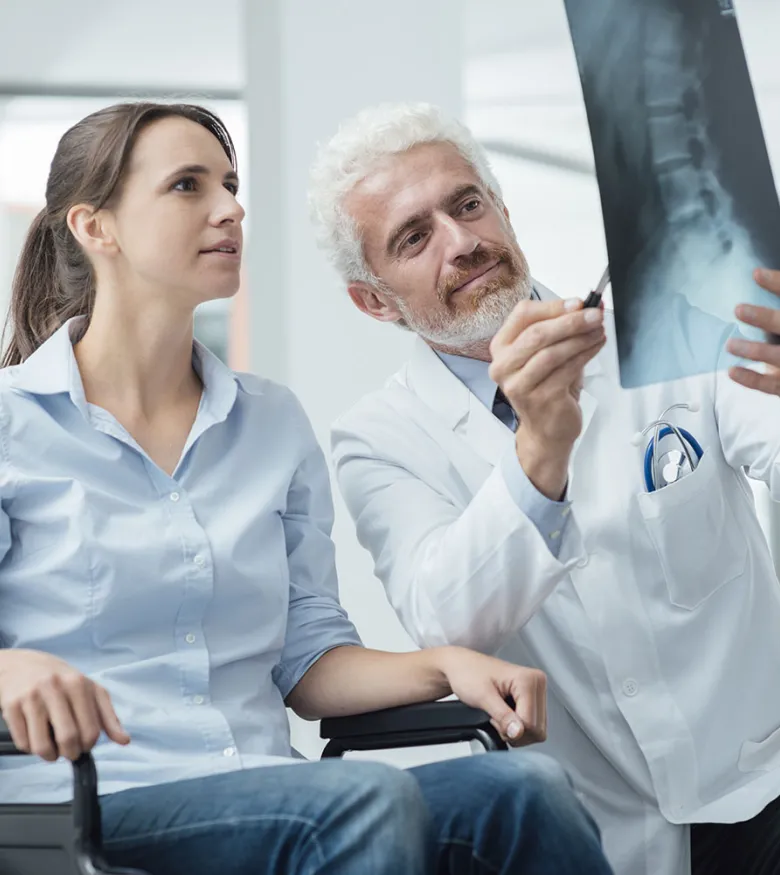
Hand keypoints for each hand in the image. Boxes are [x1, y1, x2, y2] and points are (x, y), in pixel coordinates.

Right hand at [0, 649, 129, 761]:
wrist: (20, 664)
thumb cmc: (60, 680)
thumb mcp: (89, 690)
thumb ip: (108, 716)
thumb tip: (124, 741)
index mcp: (79, 684)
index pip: (91, 729)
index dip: (89, 745)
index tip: (85, 745)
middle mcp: (56, 688)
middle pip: (69, 738)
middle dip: (70, 753)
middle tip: (69, 751)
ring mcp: (32, 697)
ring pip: (42, 745)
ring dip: (49, 756)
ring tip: (51, 750)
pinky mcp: (11, 706)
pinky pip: (23, 743)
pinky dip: (30, 749)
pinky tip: (35, 738)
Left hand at [436, 646, 546, 746]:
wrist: (459, 666)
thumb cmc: (468, 673)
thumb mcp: (482, 697)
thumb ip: (502, 716)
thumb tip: (518, 732)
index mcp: (529, 679)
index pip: (531, 723)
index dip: (510, 729)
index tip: (493, 717)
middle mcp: (537, 683)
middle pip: (537, 729)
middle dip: (514, 731)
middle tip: (495, 717)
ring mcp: (536, 691)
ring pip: (536, 730)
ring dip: (515, 730)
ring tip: (498, 714)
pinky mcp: (532, 699)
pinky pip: (532, 725)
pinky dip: (516, 726)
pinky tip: (504, 714)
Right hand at [488, 297, 605, 497]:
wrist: (547, 431)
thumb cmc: (547, 387)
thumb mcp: (546, 353)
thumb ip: (559, 330)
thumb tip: (586, 306)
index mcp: (501, 347)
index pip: (523, 315)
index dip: (553, 306)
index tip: (579, 302)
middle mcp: (503, 366)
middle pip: (536, 334)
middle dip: (570, 321)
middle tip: (595, 314)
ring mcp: (518, 385)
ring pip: (552, 352)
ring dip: (580, 338)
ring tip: (599, 330)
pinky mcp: (538, 399)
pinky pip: (565, 370)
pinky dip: (585, 354)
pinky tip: (596, 346)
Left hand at [727, 268, 779, 394]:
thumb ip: (772, 317)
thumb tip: (757, 277)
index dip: (778, 283)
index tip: (756, 273)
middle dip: (766, 318)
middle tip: (738, 309)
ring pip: (779, 357)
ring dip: (754, 350)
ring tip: (730, 345)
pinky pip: (771, 385)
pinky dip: (751, 379)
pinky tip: (732, 370)